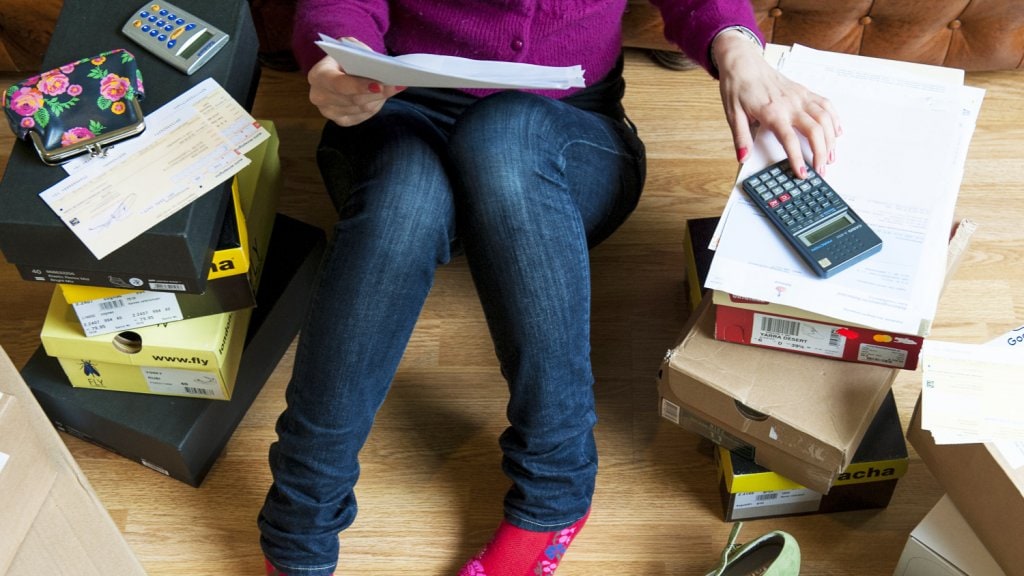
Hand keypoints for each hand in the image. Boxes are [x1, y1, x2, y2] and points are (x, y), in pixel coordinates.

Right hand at [307, 38, 404, 126]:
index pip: (338, 84)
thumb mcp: (349, 46)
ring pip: (362, 109)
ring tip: (393, 87)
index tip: (379, 85)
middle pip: (354, 100)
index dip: (359, 86)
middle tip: (397, 85)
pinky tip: (382, 96)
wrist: (338, 70)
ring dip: (380, 98)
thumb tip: (379, 65)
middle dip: (377, 93)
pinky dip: (376, 105)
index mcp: (318, 75)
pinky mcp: (341, 121)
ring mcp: (329, 112)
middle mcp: (319, 97)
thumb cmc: (345, 57)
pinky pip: (364, 116)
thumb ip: (360, 52)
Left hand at [713, 30, 840, 176]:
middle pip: (814, 131)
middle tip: (821, 171)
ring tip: (831, 157)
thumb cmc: (737, 88)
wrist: (743, 63)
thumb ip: (741, 137)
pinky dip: (834, 119)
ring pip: (824, 118)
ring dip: (831, 139)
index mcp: (771, 113)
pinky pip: (825, 105)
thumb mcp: (732, 114)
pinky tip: (836, 133)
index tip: (802, 174)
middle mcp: (790, 104)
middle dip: (821, 153)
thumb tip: (743, 157)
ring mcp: (800, 96)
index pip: (789, 140)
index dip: (797, 159)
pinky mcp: (804, 91)